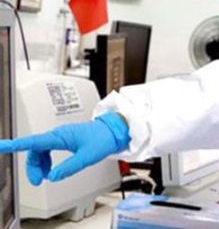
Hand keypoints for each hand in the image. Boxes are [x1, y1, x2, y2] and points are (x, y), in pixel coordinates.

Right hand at [0, 113, 129, 184]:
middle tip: (37, 181)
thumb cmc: (103, 139)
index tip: (3, 146)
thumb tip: (53, 177)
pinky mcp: (65, 139)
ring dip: (40, 165)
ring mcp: (61, 136)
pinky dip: (46, 161)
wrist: (114, 130)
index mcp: (61, 136)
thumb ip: (69, 167)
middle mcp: (58, 134)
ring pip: (41, 151)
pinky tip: (51, 169)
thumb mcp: (86, 157)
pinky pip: (48, 150)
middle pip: (35, 150)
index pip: (34, 142)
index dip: (16, 145)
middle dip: (33, 166)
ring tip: (46, 176)